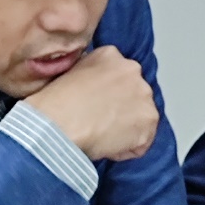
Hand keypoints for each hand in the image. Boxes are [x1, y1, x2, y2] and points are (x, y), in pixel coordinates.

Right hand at [26, 46, 158, 160]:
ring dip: (126, 129)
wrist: (58, 124)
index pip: (119, 76)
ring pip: (140, 118)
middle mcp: (132, 70)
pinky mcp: (149, 120)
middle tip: (100, 122)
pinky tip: (107, 146)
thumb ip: (89, 75)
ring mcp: (144, 95)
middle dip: (122, 110)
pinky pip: (141, 141)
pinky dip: (126, 149)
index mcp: (111, 56)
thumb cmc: (54, 104)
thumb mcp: (68, 74)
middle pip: (134, 95)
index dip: (109, 96)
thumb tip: (93, 87)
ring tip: (101, 136)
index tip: (96, 106)